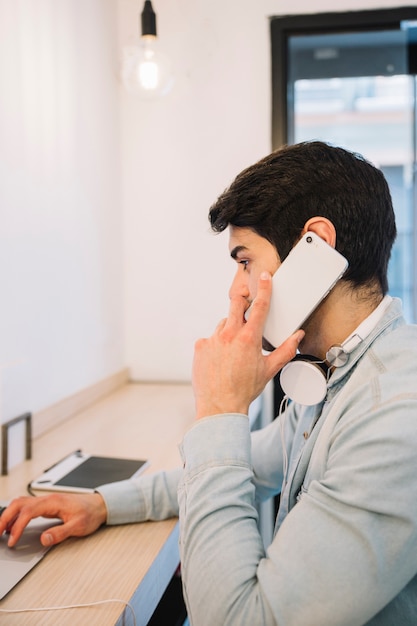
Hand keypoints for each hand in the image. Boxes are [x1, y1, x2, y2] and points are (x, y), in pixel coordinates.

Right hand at [0, 492, 106, 546]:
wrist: (99, 505)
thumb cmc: (90, 514)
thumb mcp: (78, 526)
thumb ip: (60, 533)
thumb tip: (44, 539)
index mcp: (53, 502)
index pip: (28, 512)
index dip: (17, 526)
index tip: (12, 540)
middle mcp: (47, 499)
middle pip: (19, 504)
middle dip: (5, 517)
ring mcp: (46, 501)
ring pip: (20, 503)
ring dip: (8, 515)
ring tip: (0, 530)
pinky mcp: (46, 505)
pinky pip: (26, 506)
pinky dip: (15, 514)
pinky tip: (12, 524)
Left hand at [192, 271, 303, 418]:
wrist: (220, 407)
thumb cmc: (244, 390)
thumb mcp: (269, 370)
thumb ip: (285, 350)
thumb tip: (297, 337)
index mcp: (249, 338)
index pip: (259, 306)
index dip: (264, 289)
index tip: (264, 277)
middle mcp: (229, 334)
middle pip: (235, 304)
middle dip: (242, 299)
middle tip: (245, 301)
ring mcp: (212, 339)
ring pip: (223, 324)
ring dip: (230, 330)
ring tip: (233, 350)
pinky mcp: (200, 346)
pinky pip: (210, 338)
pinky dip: (216, 344)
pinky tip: (220, 359)